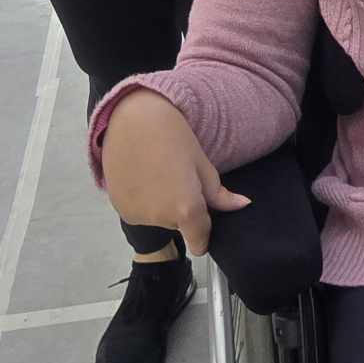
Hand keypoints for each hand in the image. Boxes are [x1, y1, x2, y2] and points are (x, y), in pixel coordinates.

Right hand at [101, 89, 249, 255]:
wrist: (133, 118)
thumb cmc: (173, 136)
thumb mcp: (202, 164)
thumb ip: (220, 195)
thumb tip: (243, 206)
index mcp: (186, 210)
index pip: (200, 243)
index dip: (203, 231)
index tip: (202, 216)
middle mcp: (160, 219)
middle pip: (179, 227)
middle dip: (182, 210)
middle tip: (177, 178)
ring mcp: (137, 215)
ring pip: (159, 220)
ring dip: (161, 206)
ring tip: (158, 173)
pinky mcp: (120, 209)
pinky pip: (140, 213)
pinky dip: (143, 202)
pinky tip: (142, 176)